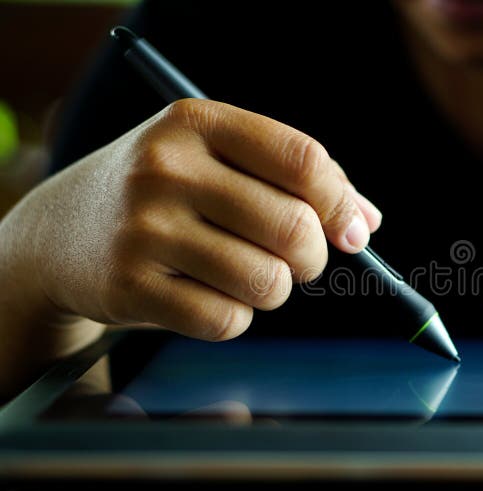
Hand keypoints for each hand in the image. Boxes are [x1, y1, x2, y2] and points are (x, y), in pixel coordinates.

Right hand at [0, 99, 380, 391]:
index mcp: (199, 123)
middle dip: (313, 256)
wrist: (62, 231)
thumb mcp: (219, 161)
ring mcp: (145, 228)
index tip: (352, 232)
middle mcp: (167, 167)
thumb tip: (365, 222)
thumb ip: (296, 181)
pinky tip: (209, 296)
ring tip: (248, 275)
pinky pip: (227, 320)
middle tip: (298, 260)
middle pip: (293, 227)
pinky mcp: (130, 286)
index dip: (340, 202)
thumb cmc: (166, 193)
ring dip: (275, 289)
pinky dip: (235, 318)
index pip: (302, 159)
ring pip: (267, 282)